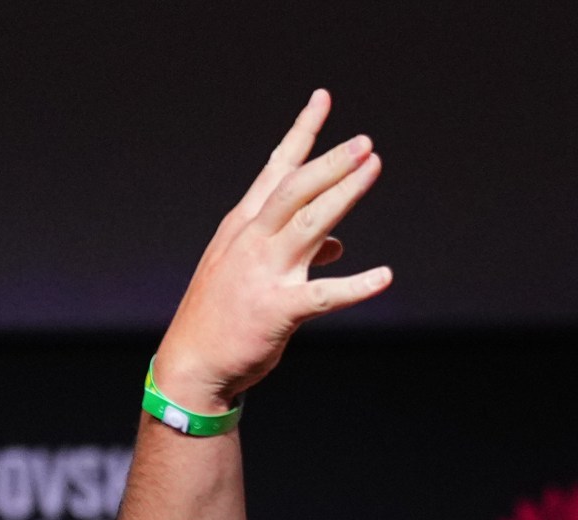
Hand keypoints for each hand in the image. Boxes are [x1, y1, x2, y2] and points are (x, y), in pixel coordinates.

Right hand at [152, 89, 391, 411]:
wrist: (193, 362)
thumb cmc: (226, 315)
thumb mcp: (255, 271)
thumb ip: (297, 250)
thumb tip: (338, 244)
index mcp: (245, 225)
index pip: (277, 168)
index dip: (302, 132)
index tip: (323, 99)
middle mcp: (253, 240)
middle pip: (295, 188)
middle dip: (330, 161)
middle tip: (365, 142)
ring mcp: (264, 273)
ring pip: (309, 224)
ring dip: (344, 194)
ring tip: (373, 169)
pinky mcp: (277, 310)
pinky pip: (324, 294)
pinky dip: (355, 285)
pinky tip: (385, 276)